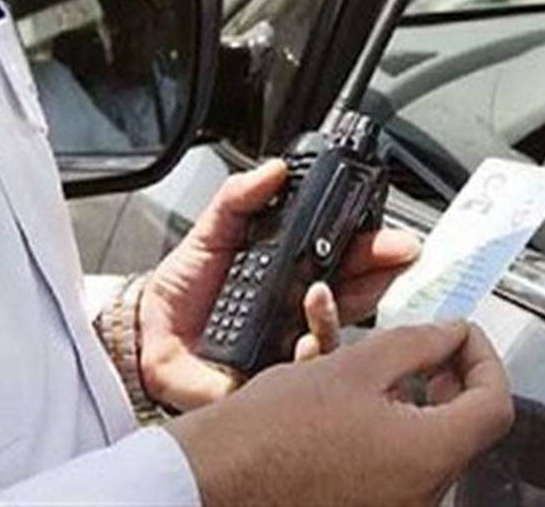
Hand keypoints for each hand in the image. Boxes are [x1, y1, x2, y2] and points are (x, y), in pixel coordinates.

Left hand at [138, 160, 421, 410]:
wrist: (146, 331)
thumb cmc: (185, 286)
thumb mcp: (213, 228)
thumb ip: (241, 196)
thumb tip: (275, 169)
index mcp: (293, 271)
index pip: (347, 257)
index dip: (376, 248)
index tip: (397, 237)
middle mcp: (299, 308)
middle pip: (356, 293)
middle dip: (380, 274)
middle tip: (394, 257)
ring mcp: (289, 343)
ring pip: (336, 332)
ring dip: (340, 309)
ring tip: (320, 292)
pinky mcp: (270, 375)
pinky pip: (302, 371)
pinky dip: (308, 354)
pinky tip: (302, 341)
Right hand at [168, 322, 514, 506]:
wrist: (217, 478)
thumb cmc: (272, 430)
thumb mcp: (355, 364)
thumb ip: (418, 344)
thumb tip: (451, 334)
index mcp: (429, 454)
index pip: (496, 403)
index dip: (484, 358)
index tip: (462, 336)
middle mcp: (423, 494)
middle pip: (468, 430)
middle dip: (455, 380)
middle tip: (433, 352)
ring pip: (434, 451)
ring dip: (424, 408)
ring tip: (388, 375)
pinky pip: (402, 472)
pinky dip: (397, 437)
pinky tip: (362, 411)